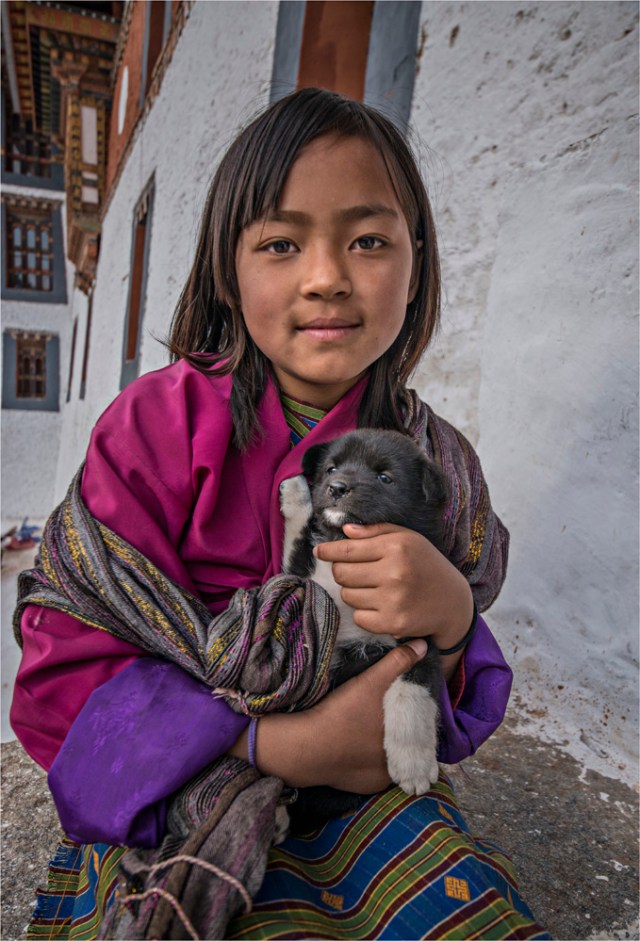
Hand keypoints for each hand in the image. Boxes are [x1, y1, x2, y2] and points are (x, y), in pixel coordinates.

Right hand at [229, 639, 427, 790]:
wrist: (306, 746)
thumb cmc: (342, 714)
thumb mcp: (370, 683)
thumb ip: (397, 663)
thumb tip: (422, 645)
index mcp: (405, 745)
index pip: (419, 731)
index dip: (415, 717)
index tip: (408, 705)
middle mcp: (396, 768)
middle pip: (405, 745)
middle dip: (401, 732)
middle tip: (390, 715)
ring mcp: (377, 781)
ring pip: (389, 759)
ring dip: (385, 747)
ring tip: (374, 728)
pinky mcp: (359, 785)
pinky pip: (370, 770)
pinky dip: (367, 759)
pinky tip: (359, 744)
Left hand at [314, 523, 473, 650]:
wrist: (453, 602)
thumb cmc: (426, 565)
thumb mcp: (408, 538)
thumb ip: (376, 531)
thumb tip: (345, 531)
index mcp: (396, 547)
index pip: (346, 550)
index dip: (328, 551)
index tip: (319, 551)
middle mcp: (394, 572)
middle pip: (341, 573)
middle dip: (343, 571)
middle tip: (356, 571)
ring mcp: (393, 600)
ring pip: (347, 595)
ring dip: (354, 592)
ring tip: (374, 588)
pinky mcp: (393, 623)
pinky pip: (358, 617)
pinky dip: (364, 612)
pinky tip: (380, 605)